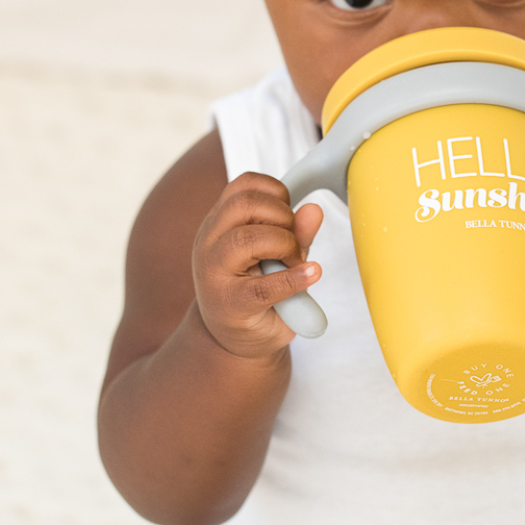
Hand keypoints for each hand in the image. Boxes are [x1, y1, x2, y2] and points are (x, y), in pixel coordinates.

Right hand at [192, 172, 322, 357]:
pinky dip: (294, 279)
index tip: (289, 214)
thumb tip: (314, 209)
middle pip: (244, 204)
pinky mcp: (229, 304)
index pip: (244, 185)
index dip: (276, 192)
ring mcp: (214, 273)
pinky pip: (263, 286)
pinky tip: (309, 276)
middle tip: (294, 243)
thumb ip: (296, 232)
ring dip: (285, 245)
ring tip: (295, 263)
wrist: (236, 339)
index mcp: (220, 223)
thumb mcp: (279, 255)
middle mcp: (209, 242)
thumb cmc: (258, 291)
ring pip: (246, 239)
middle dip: (282, 216)